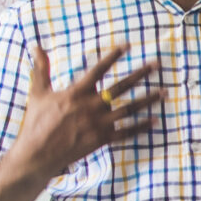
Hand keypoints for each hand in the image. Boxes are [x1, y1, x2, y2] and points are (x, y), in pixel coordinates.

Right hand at [10, 43, 160, 182]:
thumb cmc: (36, 123)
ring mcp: (98, 124)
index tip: (128, 45)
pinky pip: (126, 132)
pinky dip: (141, 126)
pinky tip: (155, 120)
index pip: (98, 69)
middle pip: (121, 87)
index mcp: (76, 93)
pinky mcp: (102, 139)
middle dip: (140, 74)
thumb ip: (40, 69)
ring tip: (164, 91)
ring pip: (129, 109)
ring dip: (148, 100)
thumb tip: (36, 45)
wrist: (38, 155)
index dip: (113, 56)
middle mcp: (91, 106)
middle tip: (156, 65)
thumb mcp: (38, 93)